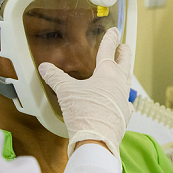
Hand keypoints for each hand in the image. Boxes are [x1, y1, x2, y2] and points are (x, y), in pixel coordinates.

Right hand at [38, 27, 132, 158]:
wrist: (96, 140)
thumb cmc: (83, 113)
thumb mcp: (66, 92)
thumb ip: (55, 77)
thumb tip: (45, 67)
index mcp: (107, 73)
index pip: (109, 51)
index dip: (110, 39)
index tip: (114, 31)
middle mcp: (119, 84)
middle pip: (125, 63)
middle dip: (124, 53)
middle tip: (124, 47)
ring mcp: (124, 99)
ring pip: (127, 81)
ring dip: (125, 73)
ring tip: (122, 70)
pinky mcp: (125, 114)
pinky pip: (126, 100)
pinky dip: (123, 96)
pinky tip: (120, 99)